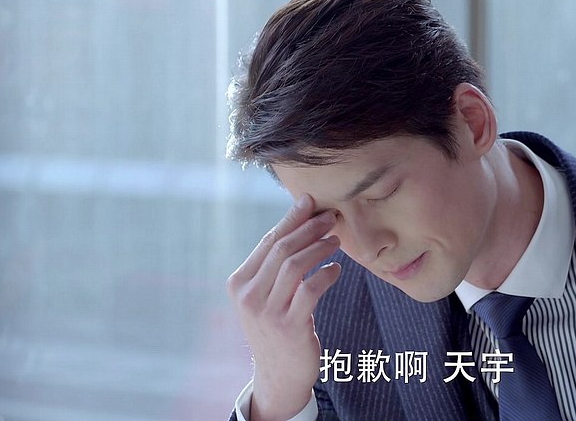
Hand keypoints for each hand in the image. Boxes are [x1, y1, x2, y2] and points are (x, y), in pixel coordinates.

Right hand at [227, 194, 341, 419]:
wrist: (279, 374)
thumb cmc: (277, 326)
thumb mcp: (266, 295)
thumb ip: (275, 265)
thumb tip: (300, 221)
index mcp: (239, 282)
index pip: (268, 241)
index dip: (291, 219)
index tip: (311, 202)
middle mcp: (249, 296)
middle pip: (282, 249)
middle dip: (309, 228)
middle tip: (331, 218)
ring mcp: (267, 312)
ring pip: (296, 265)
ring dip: (319, 247)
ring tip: (336, 240)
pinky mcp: (290, 325)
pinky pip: (311, 289)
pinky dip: (327, 274)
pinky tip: (336, 270)